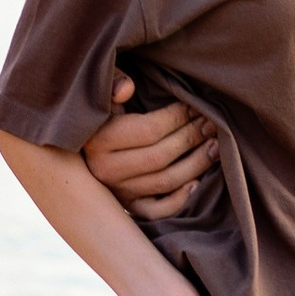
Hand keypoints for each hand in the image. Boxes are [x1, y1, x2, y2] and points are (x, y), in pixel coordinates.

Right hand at [86, 78, 219, 221]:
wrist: (79, 148)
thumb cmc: (100, 114)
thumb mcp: (101, 94)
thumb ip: (112, 83)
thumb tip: (127, 88)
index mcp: (99, 140)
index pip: (149, 130)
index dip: (178, 117)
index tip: (195, 105)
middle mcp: (105, 170)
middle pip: (160, 157)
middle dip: (192, 138)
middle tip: (211, 124)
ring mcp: (117, 192)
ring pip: (165, 183)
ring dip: (196, 165)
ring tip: (214, 146)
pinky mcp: (127, 206)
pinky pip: (156, 212)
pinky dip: (178, 201)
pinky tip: (197, 184)